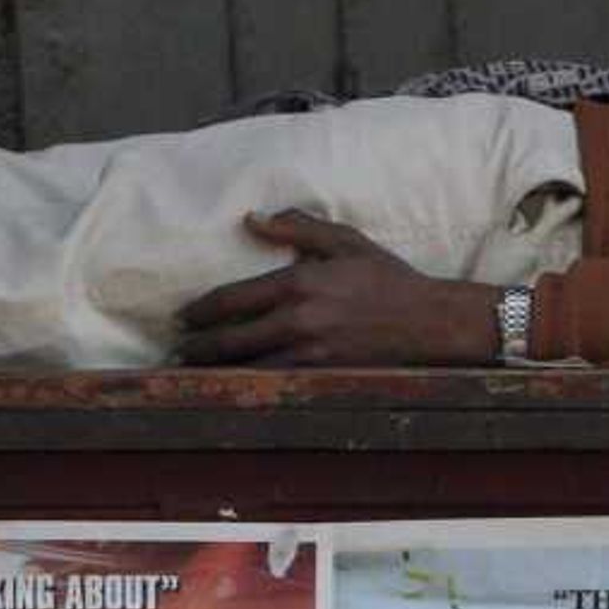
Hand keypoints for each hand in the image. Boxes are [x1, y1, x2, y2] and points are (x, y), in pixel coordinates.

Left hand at [174, 211, 502, 366]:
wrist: (429, 322)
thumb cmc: (387, 279)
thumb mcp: (345, 242)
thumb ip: (298, 227)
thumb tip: (252, 219)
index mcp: (299, 282)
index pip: (232, 300)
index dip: (201, 312)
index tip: (183, 317)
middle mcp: (299, 320)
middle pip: (230, 340)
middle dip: (198, 348)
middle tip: (178, 352)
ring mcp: (310, 352)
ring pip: (247, 369)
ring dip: (215, 374)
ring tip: (193, 376)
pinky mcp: (323, 375)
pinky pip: (274, 385)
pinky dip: (248, 387)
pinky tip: (232, 389)